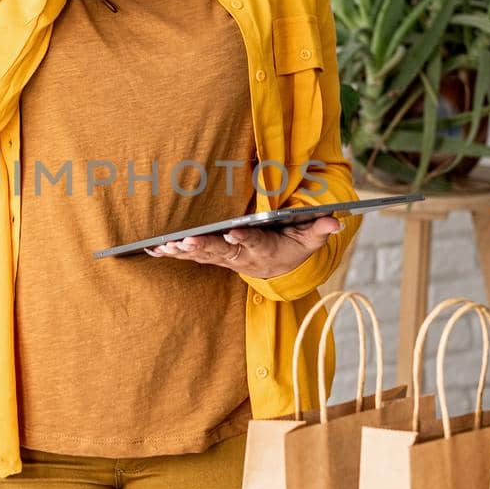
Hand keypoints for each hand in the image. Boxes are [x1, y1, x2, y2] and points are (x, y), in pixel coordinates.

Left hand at [144, 214, 345, 278]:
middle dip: (204, 246)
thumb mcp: (310, 239)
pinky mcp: (212, 257)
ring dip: (182, 251)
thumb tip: (337, 221)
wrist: (279, 267)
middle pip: (222, 251)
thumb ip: (319, 229)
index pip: (254, 243)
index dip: (243, 239)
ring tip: (164, 245)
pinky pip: (190, 256)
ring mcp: (225, 258)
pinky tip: (152, 248)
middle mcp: (241, 257)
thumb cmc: (293, 245)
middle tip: (186, 241)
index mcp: (264, 249)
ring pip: (202, 255)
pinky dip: (172, 253)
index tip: (233, 232)